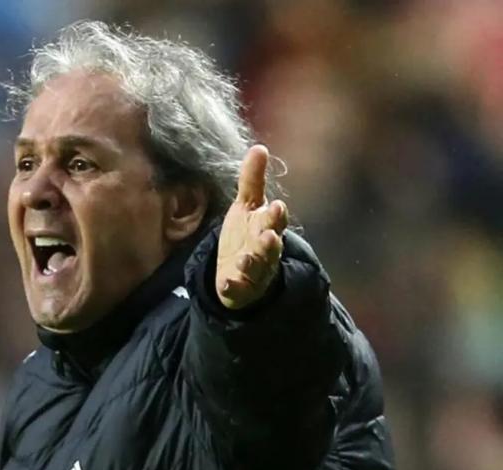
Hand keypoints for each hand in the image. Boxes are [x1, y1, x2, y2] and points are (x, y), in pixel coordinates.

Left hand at [216, 145, 288, 309]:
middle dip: (270, 241)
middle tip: (269, 235)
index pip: (274, 221)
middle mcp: (264, 251)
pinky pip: (238, 289)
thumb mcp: (247, 206)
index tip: (276, 206)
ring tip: (245, 259)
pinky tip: (227, 283)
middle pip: (270, 246)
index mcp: (266, 228)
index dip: (275, 215)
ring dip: (253, 263)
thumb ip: (252, 180)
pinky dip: (234, 286)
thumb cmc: (246, 234)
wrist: (239, 272)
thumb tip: (258, 147)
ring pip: (257, 268)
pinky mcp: (240, 287)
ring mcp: (254, 271)